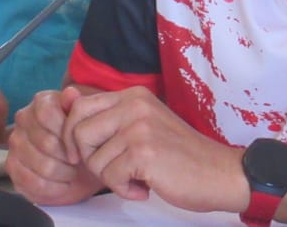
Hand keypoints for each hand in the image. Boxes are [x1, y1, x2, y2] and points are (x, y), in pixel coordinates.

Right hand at [7, 86, 104, 204]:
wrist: (79, 161)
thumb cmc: (82, 137)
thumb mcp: (86, 118)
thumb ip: (78, 105)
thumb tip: (70, 93)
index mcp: (41, 102)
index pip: (47, 114)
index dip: (67, 133)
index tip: (81, 143)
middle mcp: (23, 120)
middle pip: (47, 142)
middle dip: (69, 156)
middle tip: (79, 161)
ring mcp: (15, 144)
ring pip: (43, 165)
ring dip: (64, 173)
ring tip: (73, 171)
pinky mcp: (12, 168)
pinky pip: (34, 183)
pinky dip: (54, 188)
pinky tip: (63, 183)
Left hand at [61, 86, 244, 212]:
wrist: (219, 172)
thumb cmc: (180, 155)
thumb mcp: (144, 125)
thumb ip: (111, 118)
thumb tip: (67, 105)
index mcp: (133, 95)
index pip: (80, 107)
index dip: (72, 136)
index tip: (84, 155)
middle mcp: (134, 105)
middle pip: (78, 132)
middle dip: (88, 159)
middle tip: (112, 169)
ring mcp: (139, 127)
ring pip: (93, 160)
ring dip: (112, 179)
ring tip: (137, 178)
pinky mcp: (144, 152)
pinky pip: (110, 178)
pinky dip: (125, 190)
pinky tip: (145, 187)